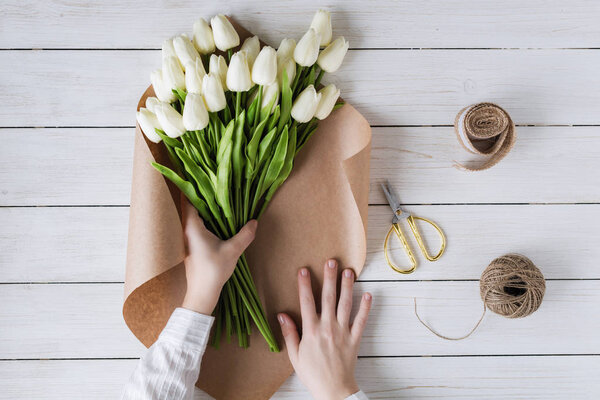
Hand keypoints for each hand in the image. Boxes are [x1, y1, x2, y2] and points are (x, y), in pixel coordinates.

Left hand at [180, 196, 257, 314]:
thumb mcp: (233, 251)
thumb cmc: (213, 271)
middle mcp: (186, 230)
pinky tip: (220, 220)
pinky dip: (208, 220)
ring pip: (196, 217)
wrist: (201, 293)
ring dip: (207, 209)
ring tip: (222, 200)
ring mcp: (188, 238)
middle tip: (220, 186)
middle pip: (193, 206)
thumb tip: (254, 221)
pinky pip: (199, 226)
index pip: (189, 199)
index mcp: (192, 227)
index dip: (196, 186)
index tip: (206, 176)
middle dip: (205, 196)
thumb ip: (244, 234)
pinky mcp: (193, 245)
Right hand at [278, 259, 372, 399]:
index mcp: (311, 331)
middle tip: (331, 261)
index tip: (303, 270)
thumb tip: (282, 315)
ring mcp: (343, 332)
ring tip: (349, 271)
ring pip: (346, 305)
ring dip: (347, 287)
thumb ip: (290, 333)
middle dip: (329, 278)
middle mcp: (328, 327)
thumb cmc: (313, 374)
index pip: (307, 302)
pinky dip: (366, 307)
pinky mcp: (354, 339)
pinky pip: (361, 320)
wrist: (333, 391)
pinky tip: (368, 294)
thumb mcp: (295, 356)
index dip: (305, 285)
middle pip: (328, 298)